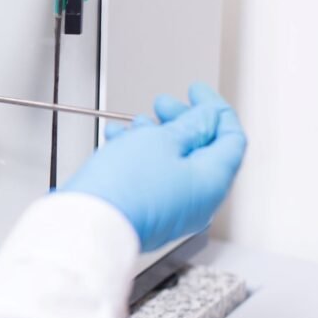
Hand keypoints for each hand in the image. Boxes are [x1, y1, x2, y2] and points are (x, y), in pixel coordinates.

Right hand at [59, 83, 246, 251]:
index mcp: (212, 182)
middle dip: (181, 121)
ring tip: (135, 123)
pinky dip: (141, 157)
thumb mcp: (161, 140)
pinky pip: (155, 179)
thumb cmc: (123, 189)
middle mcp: (199, 202)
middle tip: (163, 104)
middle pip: (202, 150)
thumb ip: (191, 125)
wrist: (87, 224)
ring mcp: (174, 211)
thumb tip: (207, 119)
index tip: (197, 92)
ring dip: (156, 137)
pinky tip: (120, 143)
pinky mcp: (150, 215)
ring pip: (174, 164)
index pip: (230, 138)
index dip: (215, 109)